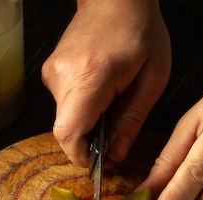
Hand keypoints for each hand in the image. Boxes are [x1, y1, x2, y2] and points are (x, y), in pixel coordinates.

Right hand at [41, 0, 170, 166]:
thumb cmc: (140, 32)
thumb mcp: (152, 79)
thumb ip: (132, 120)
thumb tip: (116, 155)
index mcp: (90, 76)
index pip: (70, 132)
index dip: (82, 156)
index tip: (100, 163)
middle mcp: (63, 76)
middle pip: (65, 130)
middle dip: (89, 142)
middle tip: (115, 135)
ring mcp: (52, 74)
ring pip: (64, 120)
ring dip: (87, 124)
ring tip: (111, 104)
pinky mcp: (50, 73)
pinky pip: (63, 105)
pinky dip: (82, 110)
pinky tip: (101, 94)